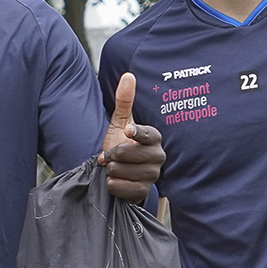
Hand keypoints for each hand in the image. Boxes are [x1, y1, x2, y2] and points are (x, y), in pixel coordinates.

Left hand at [97, 72, 164, 202]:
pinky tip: (114, 180)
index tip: (127, 132)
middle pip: (129, 153)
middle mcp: (158, 156)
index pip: (148, 134)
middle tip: (108, 155)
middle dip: (112, 154)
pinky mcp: (144, 191)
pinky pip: (123, 187)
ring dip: (111, 169)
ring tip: (112, 167)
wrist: (119, 173)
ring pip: (123, 171)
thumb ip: (124, 101)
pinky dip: (112, 184)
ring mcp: (153, 175)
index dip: (136, 133)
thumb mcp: (120, 122)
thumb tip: (128, 76)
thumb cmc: (121, 144)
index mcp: (154, 138)